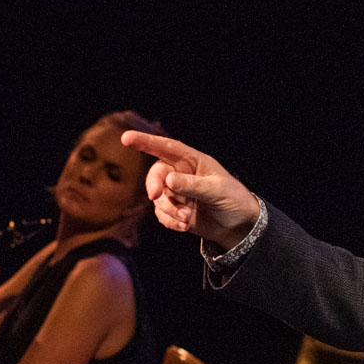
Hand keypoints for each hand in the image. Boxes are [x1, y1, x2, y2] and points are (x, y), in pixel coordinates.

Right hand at [119, 131, 259, 249]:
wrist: (238, 225)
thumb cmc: (232, 199)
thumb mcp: (216, 190)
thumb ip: (192, 184)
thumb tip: (168, 180)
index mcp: (192, 160)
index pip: (166, 147)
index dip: (145, 141)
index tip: (126, 138)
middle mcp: (181, 173)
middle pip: (156, 174)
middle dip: (154, 185)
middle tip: (155, 196)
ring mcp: (176, 192)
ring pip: (158, 198)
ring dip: (169, 210)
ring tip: (186, 218)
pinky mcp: (174, 210)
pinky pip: (161, 214)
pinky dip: (170, 221)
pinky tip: (185, 225)